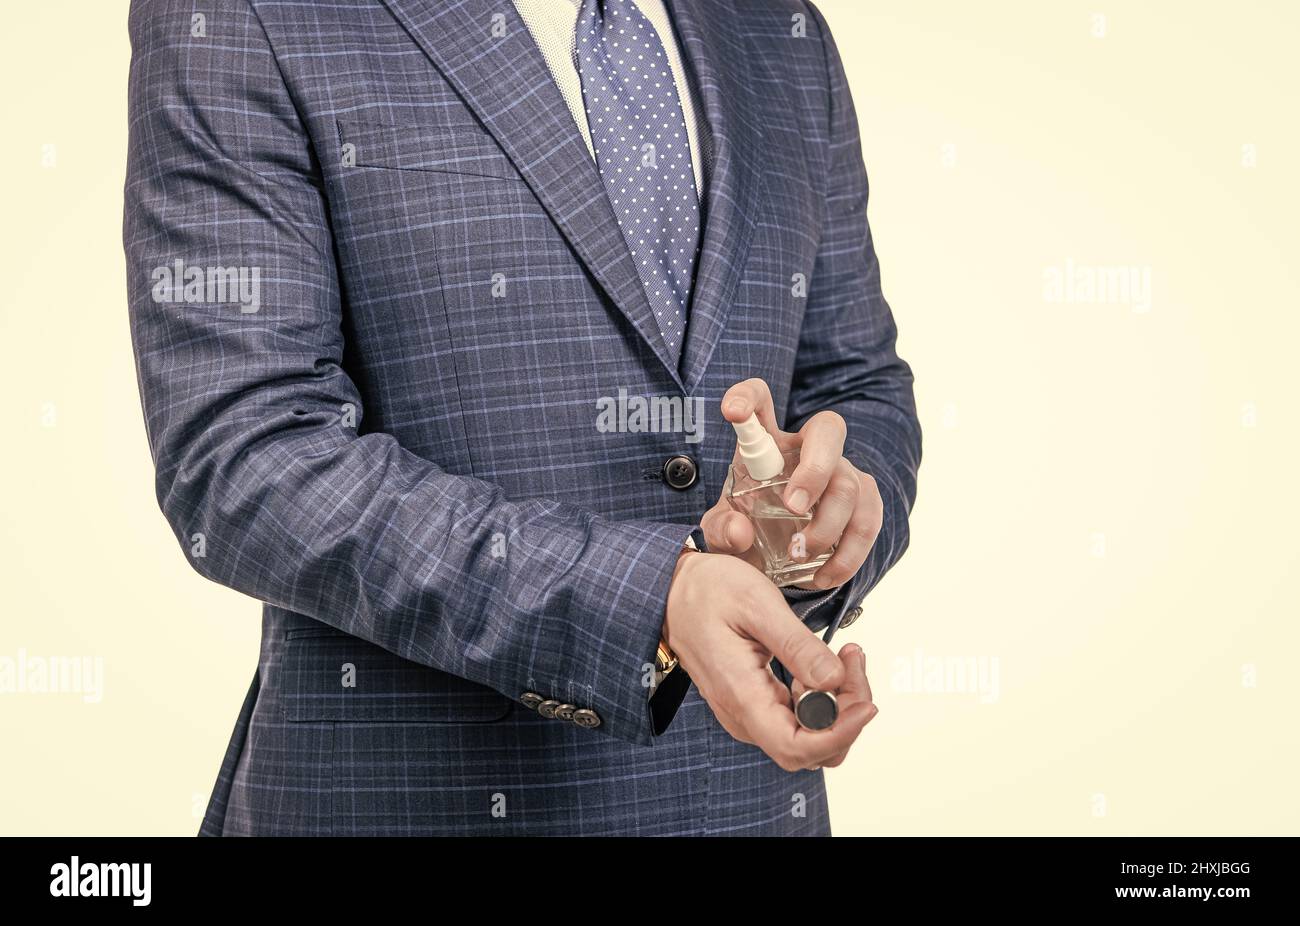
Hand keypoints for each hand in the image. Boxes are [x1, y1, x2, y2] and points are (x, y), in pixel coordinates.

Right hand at [663, 550, 878, 770]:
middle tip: (854, 662)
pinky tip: (827, 661)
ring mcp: (748, 712)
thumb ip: (798, 646)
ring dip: (839, 705)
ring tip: (847, 655)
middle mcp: (743, 715)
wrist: (672, 589)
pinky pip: (797, 717)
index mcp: (741, 695)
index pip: (797, 747)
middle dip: (847, 715)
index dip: (839, 735)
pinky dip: (823, 696)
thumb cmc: (707, 591)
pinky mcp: (755, 702)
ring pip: (808, 736)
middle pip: (811, 748)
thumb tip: (834, 680)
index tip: (865, 704)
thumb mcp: (757, 605)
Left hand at [701, 378, 883, 589]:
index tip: (732, 412)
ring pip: (852, 484)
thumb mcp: (723, 530)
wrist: (775, 557)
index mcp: (768, 443)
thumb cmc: (746, 527)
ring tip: (800, 555)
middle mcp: (809, 449)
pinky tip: (822, 576)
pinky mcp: (864, 503)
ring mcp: (842, 472)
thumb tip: (739, 532)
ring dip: (828, 524)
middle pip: (829, 431)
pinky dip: (848, 554)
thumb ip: (721, 530)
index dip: (748, 398)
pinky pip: (869, 521)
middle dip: (814, 469)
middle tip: (792, 507)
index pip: (760, 401)